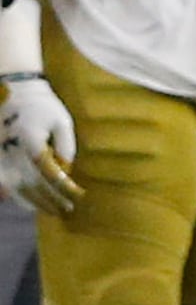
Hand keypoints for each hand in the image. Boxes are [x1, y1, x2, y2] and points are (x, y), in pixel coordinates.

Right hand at [0, 76, 77, 215]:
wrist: (15, 93)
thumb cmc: (44, 107)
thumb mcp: (62, 121)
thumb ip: (65, 146)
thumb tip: (66, 170)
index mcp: (31, 142)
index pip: (50, 172)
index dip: (64, 187)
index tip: (79, 195)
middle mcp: (14, 153)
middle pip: (33, 185)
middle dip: (52, 200)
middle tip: (69, 209)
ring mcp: (3, 157)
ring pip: (17, 189)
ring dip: (36, 203)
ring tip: (54, 210)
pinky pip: (4, 183)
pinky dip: (18, 197)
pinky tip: (31, 205)